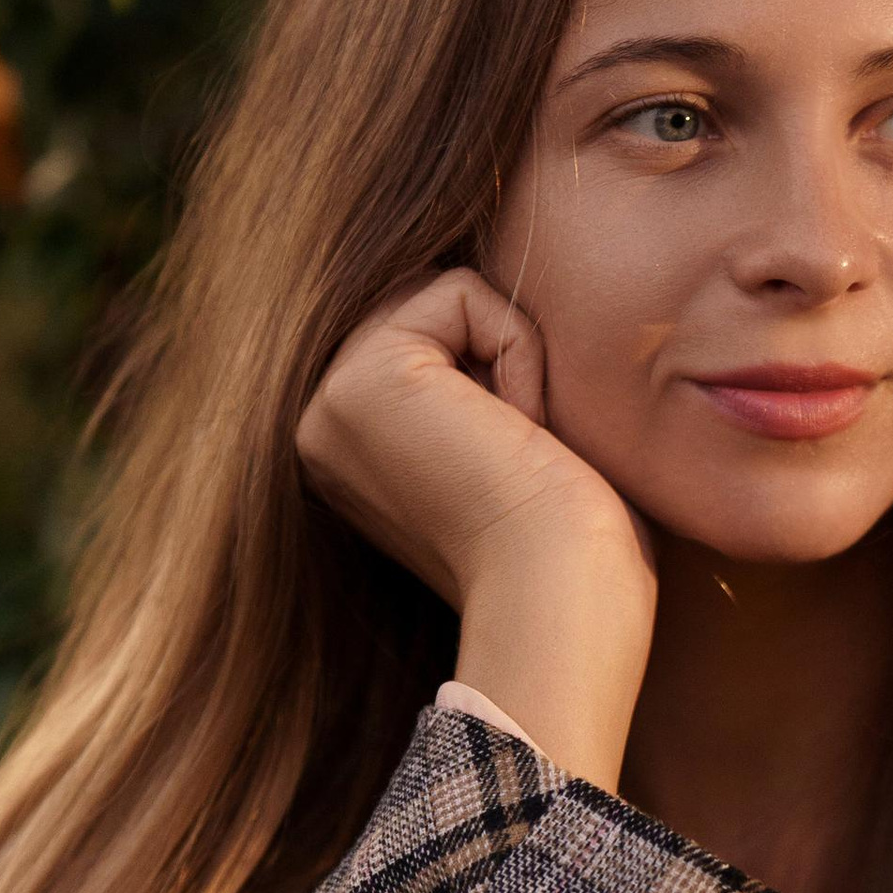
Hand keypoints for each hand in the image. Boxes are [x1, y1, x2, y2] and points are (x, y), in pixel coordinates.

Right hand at [296, 269, 656, 789]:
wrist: (564, 599)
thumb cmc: (569, 551)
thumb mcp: (503, 453)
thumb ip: (474, 388)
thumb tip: (489, 313)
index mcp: (351, 453)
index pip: (435, 341)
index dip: (504, 383)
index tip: (518, 469)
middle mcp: (324, 429)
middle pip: (435, 311)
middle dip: (505, 365)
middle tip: (524, 458)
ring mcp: (330, 402)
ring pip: (448, 298)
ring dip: (514, 361)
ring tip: (520, 447)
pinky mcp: (364, 377)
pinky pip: (462, 294)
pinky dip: (518, 351)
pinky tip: (519, 432)